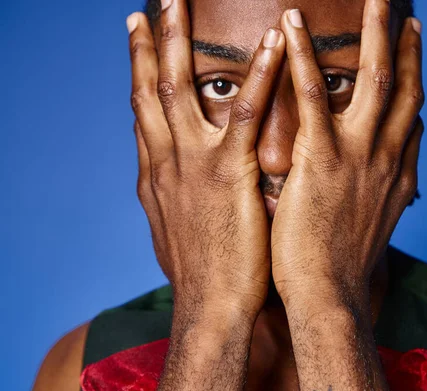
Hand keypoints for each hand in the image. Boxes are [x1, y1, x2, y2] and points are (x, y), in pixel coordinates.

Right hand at [128, 1, 285, 319]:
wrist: (211, 308)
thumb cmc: (202, 272)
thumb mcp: (175, 229)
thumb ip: (172, 194)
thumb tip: (166, 178)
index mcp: (156, 174)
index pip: (142, 113)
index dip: (136, 74)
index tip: (137, 43)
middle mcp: (165, 161)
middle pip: (147, 90)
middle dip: (146, 45)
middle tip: (150, 6)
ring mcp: (192, 164)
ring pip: (178, 88)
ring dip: (178, 41)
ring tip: (182, 2)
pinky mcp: (227, 173)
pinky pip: (245, 112)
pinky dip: (260, 74)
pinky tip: (274, 41)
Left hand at [271, 5, 424, 310]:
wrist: (329, 295)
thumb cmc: (343, 263)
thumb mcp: (375, 223)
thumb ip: (388, 188)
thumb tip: (399, 165)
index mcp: (398, 172)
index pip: (413, 115)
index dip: (415, 80)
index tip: (412, 52)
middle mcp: (388, 156)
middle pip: (405, 88)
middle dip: (405, 46)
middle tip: (402, 12)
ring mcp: (360, 154)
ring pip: (374, 80)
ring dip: (373, 34)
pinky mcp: (323, 158)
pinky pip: (313, 95)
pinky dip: (304, 55)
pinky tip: (292, 24)